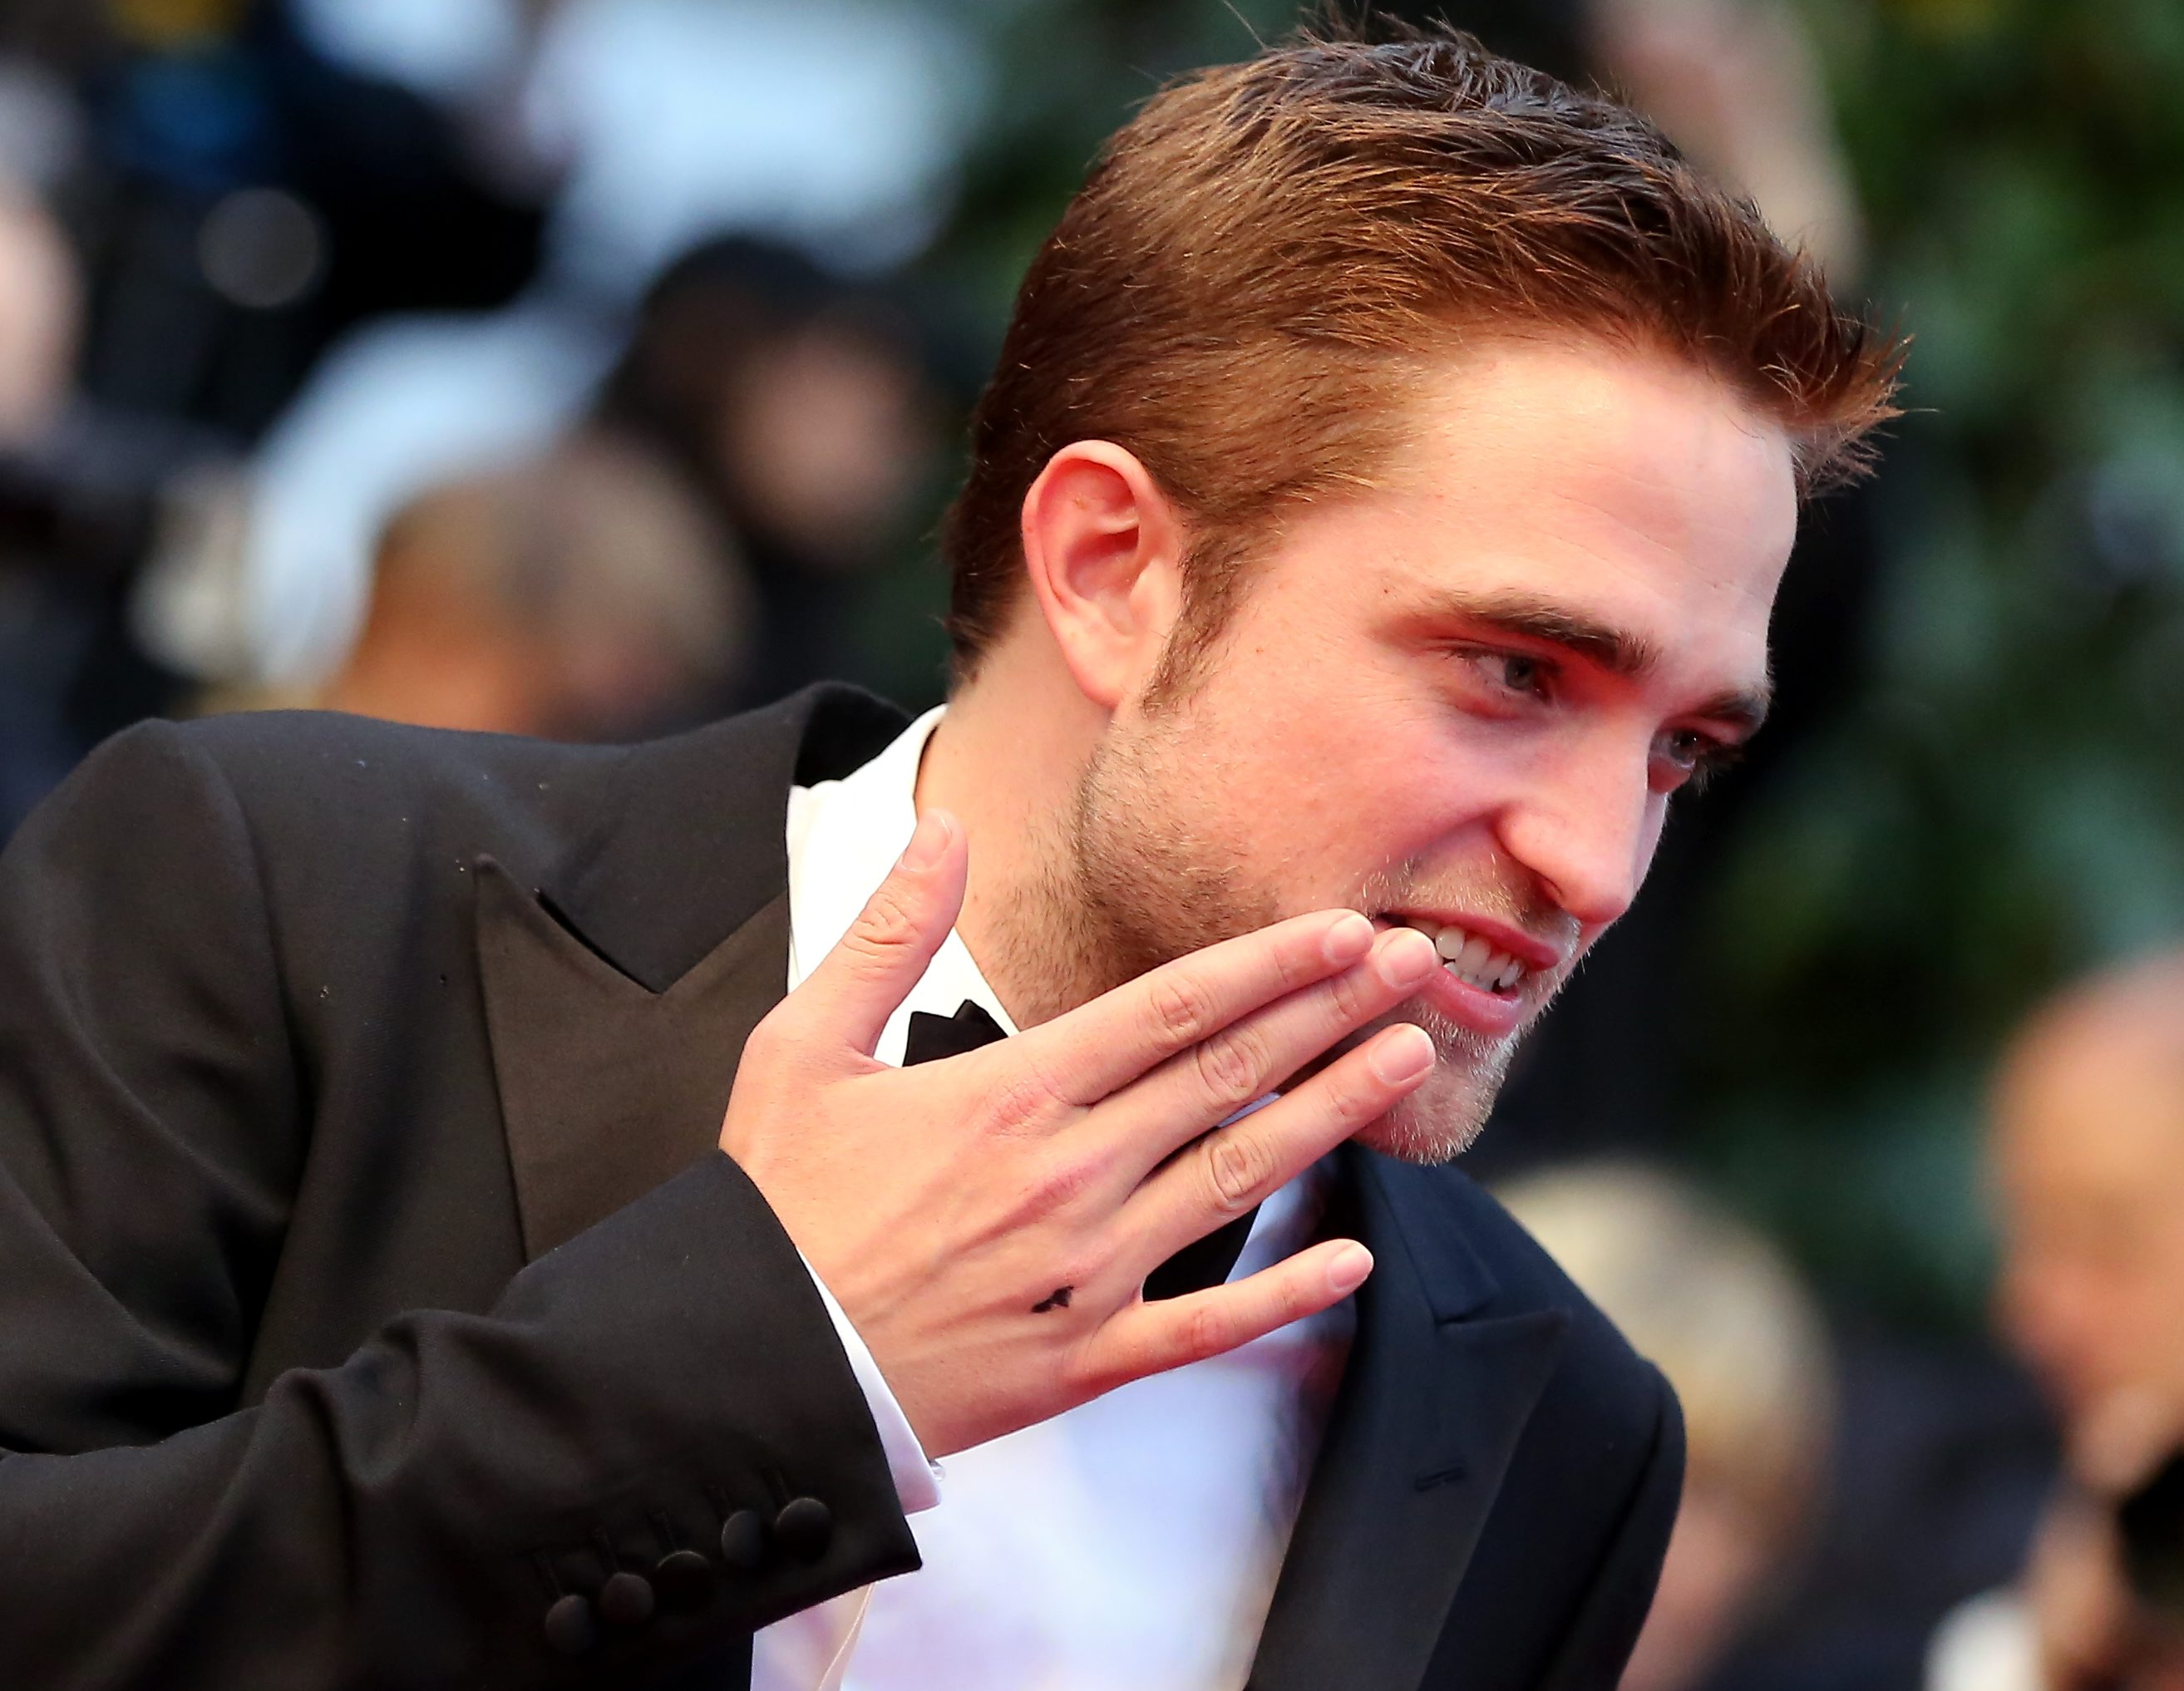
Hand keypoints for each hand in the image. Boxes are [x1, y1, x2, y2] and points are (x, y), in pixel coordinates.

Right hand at [719, 809, 1441, 1457]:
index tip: (1348, 926)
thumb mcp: (802, 1047)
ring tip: (1414, 1060)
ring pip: (1240, 1177)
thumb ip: (887, 933)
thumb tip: (944, 829)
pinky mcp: (1082, 1362)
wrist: (742, 1374)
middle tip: (1422, 965)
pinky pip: (1203, 1325)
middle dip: (1336, 1011)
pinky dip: (1284, 1294)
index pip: (1175, 1008)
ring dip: (1336, 1113)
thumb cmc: (770, 1209)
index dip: (1274, 964)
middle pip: (1231, 1074)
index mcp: (1011, 1092)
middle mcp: (1070, 1174)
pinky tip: (1355, 1256)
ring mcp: (1086, 1271)